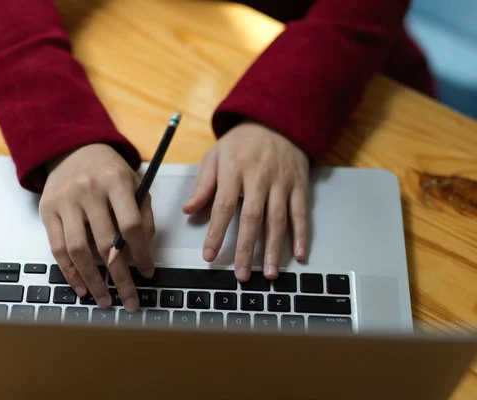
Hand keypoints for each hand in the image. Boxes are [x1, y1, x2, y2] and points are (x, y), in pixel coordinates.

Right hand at [39, 143, 154, 311]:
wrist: (73, 149)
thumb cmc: (109, 171)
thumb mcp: (135, 183)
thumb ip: (143, 214)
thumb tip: (143, 253)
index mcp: (116, 181)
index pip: (131, 225)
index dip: (142, 253)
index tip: (148, 272)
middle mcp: (89, 190)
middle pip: (105, 242)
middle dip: (120, 276)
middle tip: (130, 299)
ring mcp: (65, 201)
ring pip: (78, 249)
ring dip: (93, 280)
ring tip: (105, 300)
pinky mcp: (47, 210)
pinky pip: (57, 248)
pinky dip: (70, 272)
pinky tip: (81, 287)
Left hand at [183, 120, 308, 280]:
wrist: (276, 121)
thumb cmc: (241, 143)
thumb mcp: (215, 156)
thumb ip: (203, 184)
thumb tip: (188, 209)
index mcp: (234, 170)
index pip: (223, 206)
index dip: (216, 233)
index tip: (209, 255)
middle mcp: (259, 177)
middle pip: (252, 217)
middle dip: (246, 249)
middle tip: (242, 275)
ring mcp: (282, 182)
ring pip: (278, 219)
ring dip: (274, 248)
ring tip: (270, 273)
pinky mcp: (299, 185)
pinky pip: (301, 213)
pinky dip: (302, 235)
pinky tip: (299, 255)